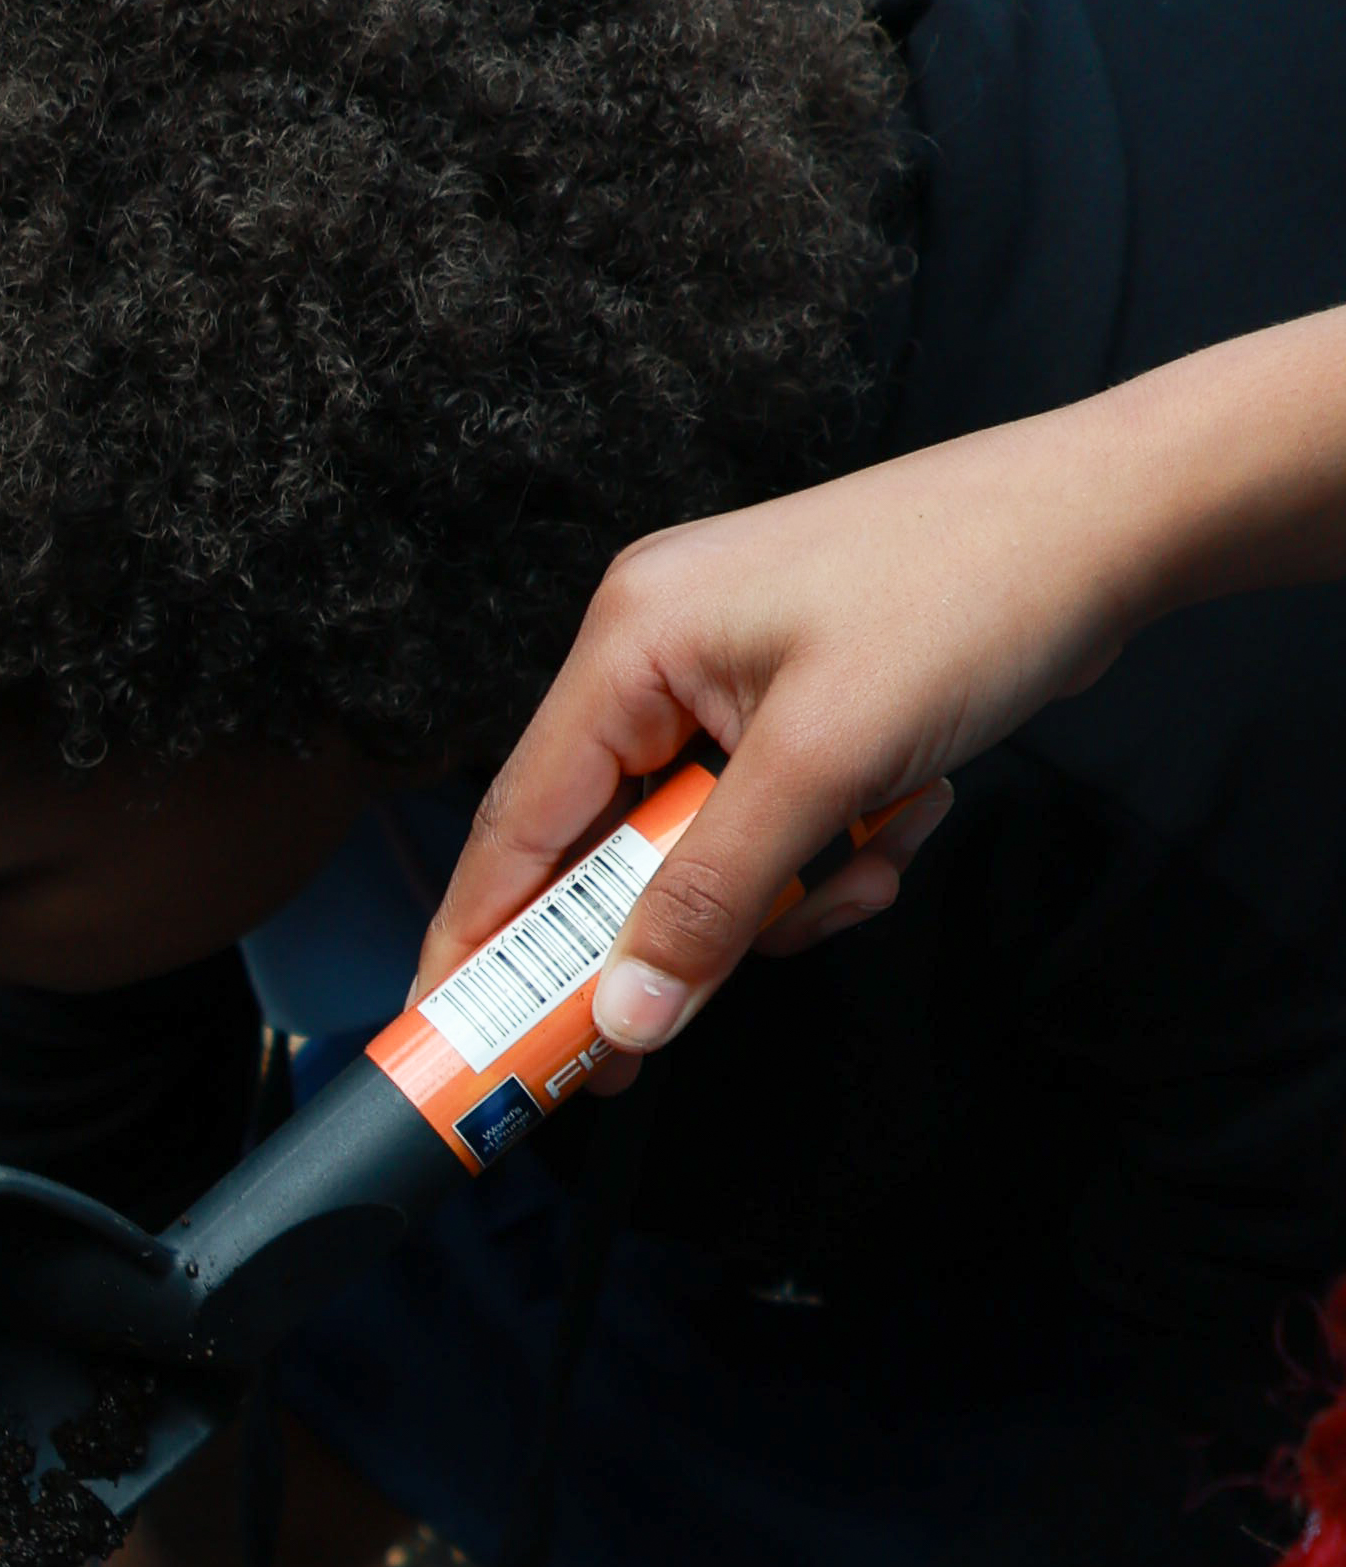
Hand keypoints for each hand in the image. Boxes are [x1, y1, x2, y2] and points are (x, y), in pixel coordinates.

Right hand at [412, 437, 1150, 1075]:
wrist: (1115, 519)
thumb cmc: (971, 594)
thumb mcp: (827, 764)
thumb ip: (711, 899)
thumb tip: (626, 1018)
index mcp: (632, 640)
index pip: (517, 824)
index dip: (479, 945)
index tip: (452, 1047)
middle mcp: (660, 654)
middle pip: (613, 851)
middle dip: (682, 926)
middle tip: (666, 1032)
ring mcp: (729, 677)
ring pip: (707, 853)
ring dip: (786, 890)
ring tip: (869, 861)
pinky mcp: (796, 701)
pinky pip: (774, 825)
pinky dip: (832, 849)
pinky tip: (900, 818)